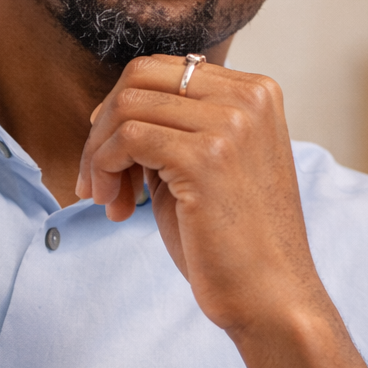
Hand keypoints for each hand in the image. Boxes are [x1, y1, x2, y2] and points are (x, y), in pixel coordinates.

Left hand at [76, 54, 317, 330]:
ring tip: (105, 196)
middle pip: (141, 76)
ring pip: (127, 107)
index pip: (164, 69)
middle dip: (103, 123)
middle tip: (95, 174)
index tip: (108, 151)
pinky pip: (127, 140)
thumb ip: (173, 124)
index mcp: (256, 90)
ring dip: (98, 153)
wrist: (273, 299)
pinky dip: (103, 168)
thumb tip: (110, 105)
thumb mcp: (208, 160)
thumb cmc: (233, 238)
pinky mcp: (207, 157)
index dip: (122, 106)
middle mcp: (248, 97)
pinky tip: (113, 205)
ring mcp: (231, 123)